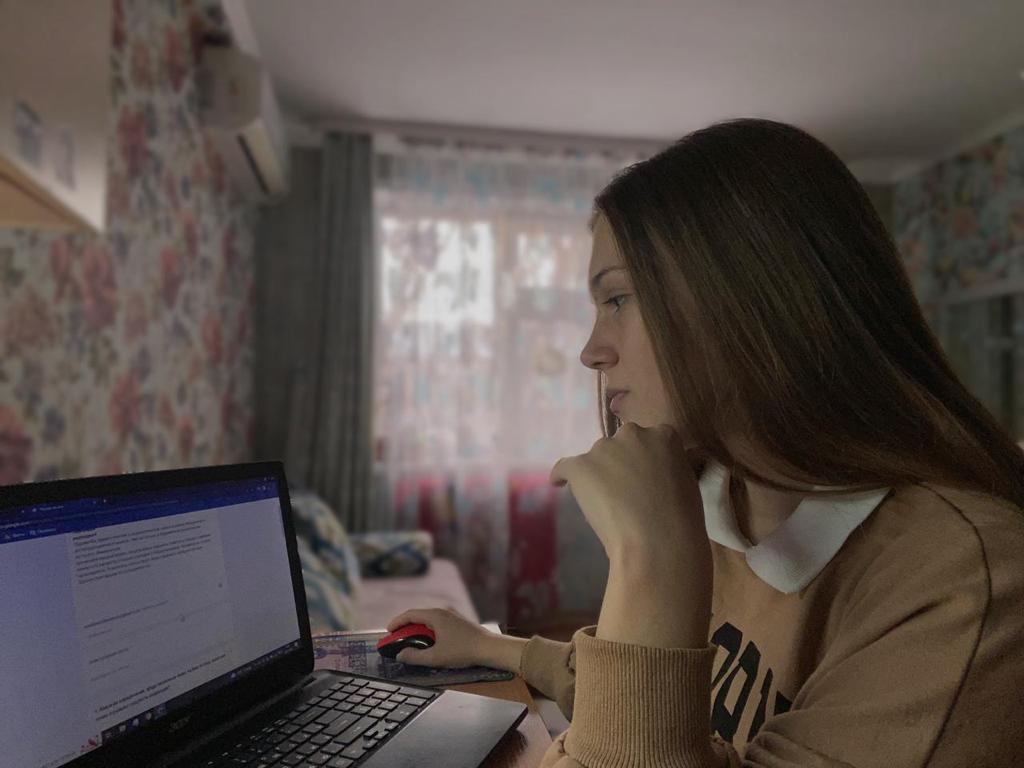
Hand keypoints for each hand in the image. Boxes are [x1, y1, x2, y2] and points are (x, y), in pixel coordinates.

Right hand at [384, 607, 493, 667]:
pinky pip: (436, 623)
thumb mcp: (436, 657)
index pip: (410, 614)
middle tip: (396, 639)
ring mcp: (452, 615)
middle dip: (405, 627)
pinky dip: (427, 630)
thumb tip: (401, 655)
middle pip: (418, 616)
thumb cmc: (464, 651)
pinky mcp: (458, 622)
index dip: (396, 623)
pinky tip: (428, 642)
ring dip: (417, 630)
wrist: (490, 648)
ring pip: (428, 620)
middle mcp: (443, 611)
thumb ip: (415, 657)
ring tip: (410, 642)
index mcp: (435, 615)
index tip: (388, 632)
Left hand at [550, 422, 712, 648]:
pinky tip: (559, 484)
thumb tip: (652, 472)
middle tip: (624, 492)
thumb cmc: (681, 520)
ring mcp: (604, 448)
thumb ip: (667, 466)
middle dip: (619, 464)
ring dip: (597, 475)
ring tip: (604, 503)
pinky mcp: (581, 466)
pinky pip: (564, 467)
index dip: (642, 460)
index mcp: (663, 435)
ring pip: (595, 459)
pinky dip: (561, 476)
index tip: (642, 477)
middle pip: (619, 445)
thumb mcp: (686, 482)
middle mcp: (633, 433)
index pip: (646, 439)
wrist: (659, 542)